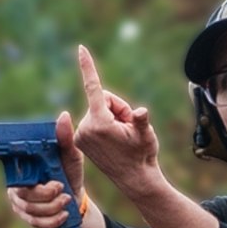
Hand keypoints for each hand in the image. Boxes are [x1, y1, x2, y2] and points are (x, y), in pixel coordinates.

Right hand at [6, 111, 84, 227]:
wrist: (76, 199)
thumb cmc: (69, 172)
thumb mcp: (71, 155)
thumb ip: (65, 138)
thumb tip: (64, 115)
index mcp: (23, 167)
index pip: (12, 169)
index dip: (23, 176)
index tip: (42, 179)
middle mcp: (17, 184)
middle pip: (22, 193)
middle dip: (45, 195)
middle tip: (62, 190)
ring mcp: (20, 202)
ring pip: (30, 209)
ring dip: (52, 207)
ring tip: (66, 201)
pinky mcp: (28, 217)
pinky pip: (35, 222)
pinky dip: (51, 221)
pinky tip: (63, 215)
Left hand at [74, 45, 160, 198]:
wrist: (135, 179)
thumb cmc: (142, 155)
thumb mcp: (146, 135)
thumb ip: (141, 120)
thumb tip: (140, 113)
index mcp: (99, 123)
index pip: (93, 87)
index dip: (88, 66)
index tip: (80, 48)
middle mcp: (86, 127)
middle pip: (103, 100)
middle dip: (118, 108)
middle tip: (128, 128)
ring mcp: (81, 135)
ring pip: (99, 110)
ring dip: (113, 118)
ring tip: (122, 137)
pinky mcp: (81, 140)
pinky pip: (95, 119)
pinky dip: (106, 124)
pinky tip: (114, 140)